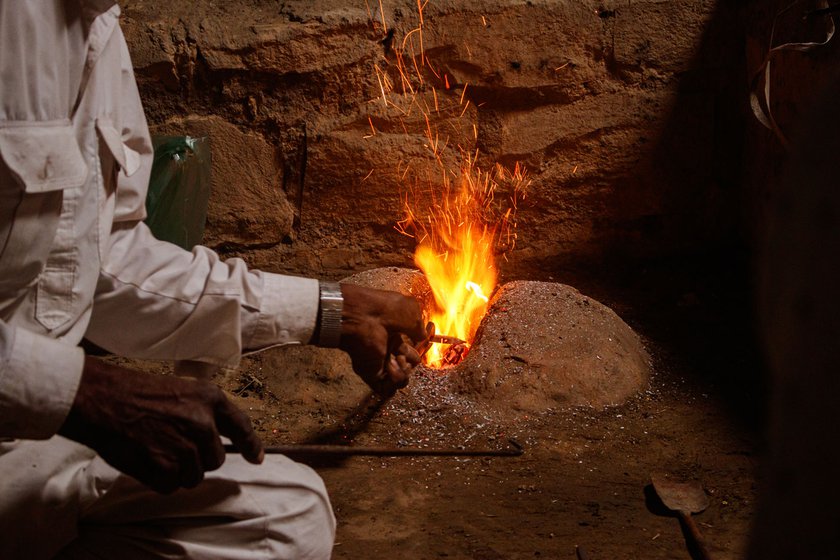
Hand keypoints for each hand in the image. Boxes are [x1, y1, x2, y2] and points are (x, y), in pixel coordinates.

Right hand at [59, 356, 263, 493]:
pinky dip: (159, 480)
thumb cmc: (137, 392)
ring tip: (155, 448)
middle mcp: (203, 424)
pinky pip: (171, 486)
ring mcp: (185, 447)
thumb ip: (204, 413)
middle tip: (173, 444)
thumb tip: (216, 440)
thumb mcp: (182, 390)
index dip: (251, 446)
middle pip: (216, 460)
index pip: (242, 427)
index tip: (256, 458)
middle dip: (198, 458)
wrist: (103, 399)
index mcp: (211, 400)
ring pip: (194, 476)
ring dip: (177, 470)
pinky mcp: (165, 467)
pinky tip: (146, 460)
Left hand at [338, 283, 426, 395]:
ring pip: (400, 380)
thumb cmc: (385, 310)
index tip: (419, 346)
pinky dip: (393, 382)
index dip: (417, 352)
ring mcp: (379, 362)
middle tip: (403, 353)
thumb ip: (420, 329)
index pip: (411, 351)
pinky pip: (386, 390)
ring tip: (395, 359)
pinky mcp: (371, 374)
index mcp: (395, 334)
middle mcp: (387, 348)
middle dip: (410, 364)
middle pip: (407, 367)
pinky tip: (389, 367)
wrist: (362, 316)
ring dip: (403, 373)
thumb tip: (423, 339)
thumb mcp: (412, 312)